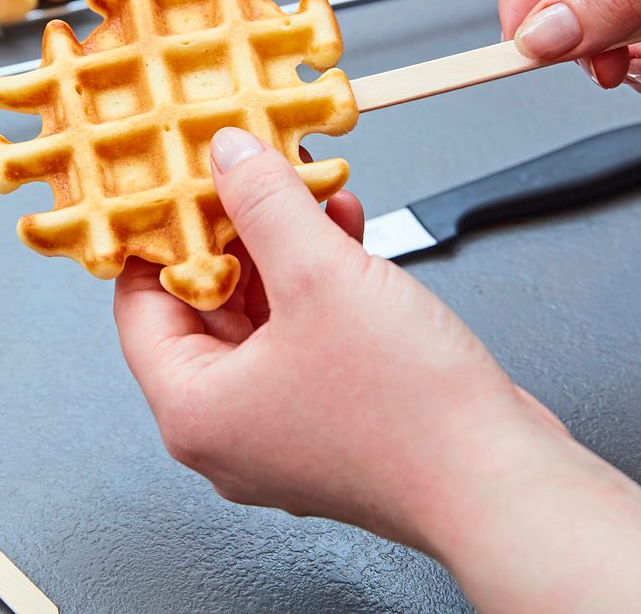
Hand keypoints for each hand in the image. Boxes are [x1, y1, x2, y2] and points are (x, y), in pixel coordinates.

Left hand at [113, 127, 563, 549]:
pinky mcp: (330, 418)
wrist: (501, 483)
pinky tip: (345, 229)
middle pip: (205, 306)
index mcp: (194, 410)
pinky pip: (304, 335)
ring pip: (262, 316)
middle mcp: (228, 428)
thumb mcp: (318, 276)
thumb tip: (229, 157)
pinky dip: (319, 283)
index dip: (158, 235)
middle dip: (235, 231)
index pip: (139, 305)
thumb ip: (264, 205)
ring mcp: (281, 427)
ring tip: (306, 187)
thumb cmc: (408, 414)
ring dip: (285, 247)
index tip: (174, 185)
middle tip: (248, 174)